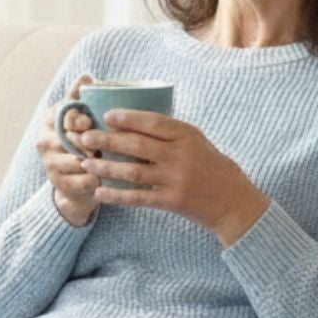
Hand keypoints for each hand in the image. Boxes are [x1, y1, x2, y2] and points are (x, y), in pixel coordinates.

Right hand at [35, 75, 101, 222]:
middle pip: (65, 138)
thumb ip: (82, 97)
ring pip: (71, 161)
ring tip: (103, 162)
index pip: (61, 115)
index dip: (74, 118)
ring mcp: (50, 163)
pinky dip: (89, 180)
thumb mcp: (81, 116)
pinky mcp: (58, 183)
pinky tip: (101, 179)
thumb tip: (86, 76)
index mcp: (51, 119)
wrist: (76, 177)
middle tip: (98, 144)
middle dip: (83, 141)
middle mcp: (45, 140)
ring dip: (88, 162)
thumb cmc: (82, 138)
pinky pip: (76, 182)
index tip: (87, 121)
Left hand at [75, 108, 268, 244]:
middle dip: (107, 140)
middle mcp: (181, 155)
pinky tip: (99, 192)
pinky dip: (116, 195)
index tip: (106, 116)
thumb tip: (135, 121)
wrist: (232, 201)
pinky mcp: (171, 201)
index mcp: (187, 135)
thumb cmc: (212, 167)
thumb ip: (171, 134)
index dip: (128, 118)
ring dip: (106, 167)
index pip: (152, 122)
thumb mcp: (197, 142)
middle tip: (85, 137)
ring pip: (133, 171)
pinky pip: (138, 197)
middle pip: (137, 145)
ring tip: (86, 163)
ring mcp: (175, 179)